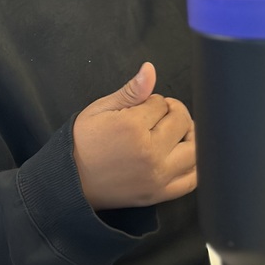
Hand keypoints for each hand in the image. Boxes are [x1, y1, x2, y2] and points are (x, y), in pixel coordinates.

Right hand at [73, 61, 195, 210]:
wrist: (70, 181)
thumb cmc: (83, 142)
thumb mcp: (101, 109)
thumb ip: (131, 90)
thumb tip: (150, 70)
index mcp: (133, 128)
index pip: (163, 103)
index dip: (153, 101)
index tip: (140, 109)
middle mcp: (149, 154)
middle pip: (183, 122)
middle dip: (173, 113)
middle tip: (158, 116)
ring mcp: (156, 177)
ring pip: (195, 150)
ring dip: (188, 136)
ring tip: (171, 134)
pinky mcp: (158, 194)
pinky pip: (192, 180)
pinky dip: (194, 166)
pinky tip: (182, 154)